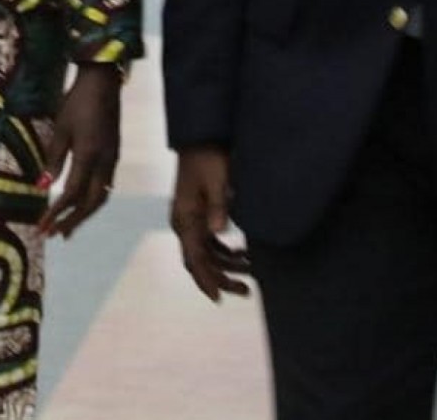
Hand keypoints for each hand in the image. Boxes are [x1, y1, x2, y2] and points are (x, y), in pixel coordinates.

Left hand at [37, 63, 121, 239]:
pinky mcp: (115, 154)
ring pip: (102, 196)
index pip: (71, 194)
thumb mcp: (61, 128)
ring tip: (69, 226)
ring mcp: (112, 159)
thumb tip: (43, 186)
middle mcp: (104, 162)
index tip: (42, 227)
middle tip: (55, 234)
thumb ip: (53, 158)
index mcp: (88, 155)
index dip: (56, 213)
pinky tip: (84, 202)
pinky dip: (93, 200)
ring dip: (85, 214)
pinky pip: (106, 185)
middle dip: (73, 221)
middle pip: (91, 202)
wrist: (103, 83)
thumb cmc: (77, 102)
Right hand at [170, 144, 249, 301]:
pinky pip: (212, 241)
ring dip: (227, 264)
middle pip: (201, 261)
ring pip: (208, 253)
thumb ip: (218, 206)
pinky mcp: (201, 213)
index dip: (207, 280)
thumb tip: (220, 231)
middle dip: (222, 278)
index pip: (194, 259)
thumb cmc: (208, 157)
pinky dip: (226, 250)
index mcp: (185, 219)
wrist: (202, 137)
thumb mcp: (216, 181)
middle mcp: (185, 224)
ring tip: (252, 270)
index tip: (220, 298)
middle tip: (246, 290)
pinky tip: (243, 253)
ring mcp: (192, 219)